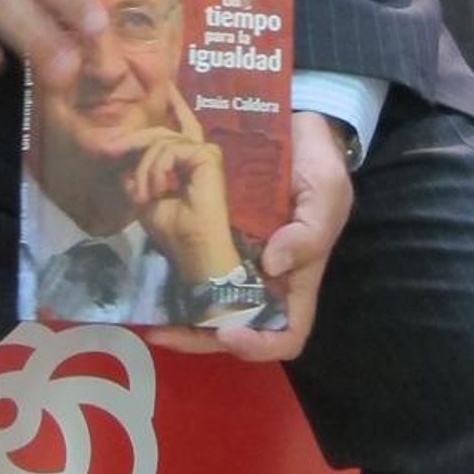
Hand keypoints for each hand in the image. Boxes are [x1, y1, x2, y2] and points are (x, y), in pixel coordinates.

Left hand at [115, 84, 242, 283]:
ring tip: (144, 195)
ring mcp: (205, 152)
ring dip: (144, 168)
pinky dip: (156, 168)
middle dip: (133, 141)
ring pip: (161, 141)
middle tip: (110, 151)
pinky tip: (157, 189)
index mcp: (189, 161)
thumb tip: (124, 163)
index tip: (167, 84)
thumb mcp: (147, 197)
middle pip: (160, 132)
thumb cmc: (174, 230)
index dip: (175, 104)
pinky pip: (170, 149)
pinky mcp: (206, 156)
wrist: (194, 250)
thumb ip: (139, 174)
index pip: (180, 126)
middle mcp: (200, 152)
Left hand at [148, 110, 353, 364]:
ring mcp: (235, 260)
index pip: (287, 334)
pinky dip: (170, 279)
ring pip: (206, 305)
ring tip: (149, 317)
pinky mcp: (213, 237)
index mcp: (296, 279)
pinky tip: (147, 277)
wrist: (293, 127)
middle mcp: (263, 279)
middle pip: (235, 328)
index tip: (227, 332)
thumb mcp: (326, 191)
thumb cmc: (317, 164)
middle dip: (199, 338)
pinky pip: (190, 266)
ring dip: (178, 319)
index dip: (259, 345)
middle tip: (163, 332)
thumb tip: (273, 265)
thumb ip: (309, 232)